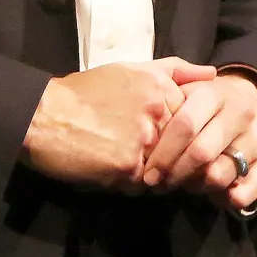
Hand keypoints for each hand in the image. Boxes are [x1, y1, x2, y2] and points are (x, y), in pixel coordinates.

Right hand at [21, 58, 216, 190]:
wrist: (44, 114)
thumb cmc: (84, 93)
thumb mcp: (130, 69)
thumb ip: (174, 69)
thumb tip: (212, 74)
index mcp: (161, 88)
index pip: (193, 124)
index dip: (178, 138)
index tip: (158, 139)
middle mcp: (158, 111)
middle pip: (181, 150)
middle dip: (165, 159)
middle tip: (139, 155)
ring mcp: (144, 140)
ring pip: (164, 171)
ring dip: (148, 174)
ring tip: (121, 161)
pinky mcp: (127, 166)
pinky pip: (142, 187)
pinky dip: (127, 184)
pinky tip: (107, 169)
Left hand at [142, 71, 256, 212]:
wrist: (254, 100)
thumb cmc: (208, 99)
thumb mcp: (187, 85)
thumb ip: (165, 88)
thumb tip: (148, 109)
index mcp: (215, 93)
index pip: (186, 125)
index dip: (164, 153)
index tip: (148, 172)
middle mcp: (241, 113)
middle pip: (202, 154)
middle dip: (175, 174)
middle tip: (160, 184)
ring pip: (220, 176)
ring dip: (196, 187)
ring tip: (184, 184)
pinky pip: (244, 194)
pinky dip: (223, 199)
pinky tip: (211, 192)